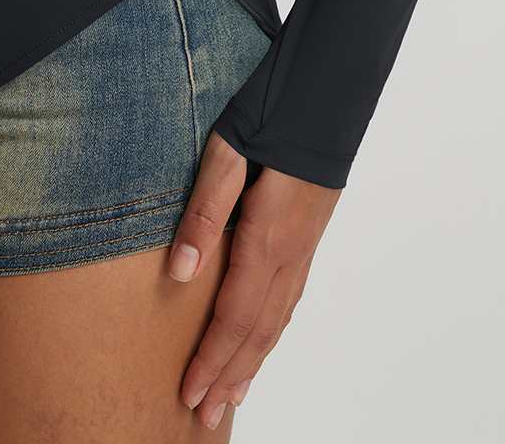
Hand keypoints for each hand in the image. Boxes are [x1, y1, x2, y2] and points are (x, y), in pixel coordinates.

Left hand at [167, 129, 341, 427]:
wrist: (325, 93)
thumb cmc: (270, 113)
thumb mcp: (224, 151)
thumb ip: (203, 211)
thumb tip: (179, 273)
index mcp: (266, 237)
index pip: (234, 317)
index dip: (211, 360)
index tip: (188, 393)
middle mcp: (290, 254)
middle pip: (258, 332)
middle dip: (229, 376)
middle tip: (204, 414)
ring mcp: (304, 249)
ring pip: (277, 322)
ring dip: (252, 363)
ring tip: (230, 397)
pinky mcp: (308, 238)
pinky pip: (288, 301)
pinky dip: (271, 334)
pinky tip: (261, 343)